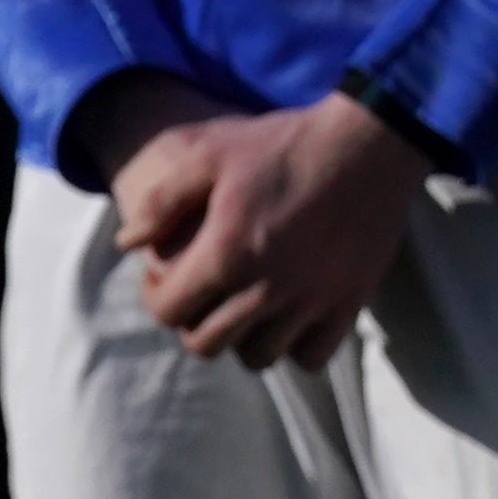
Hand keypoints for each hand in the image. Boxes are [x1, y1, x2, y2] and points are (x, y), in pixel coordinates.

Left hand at [115, 90, 427, 371]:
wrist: (369, 142)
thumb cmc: (284, 145)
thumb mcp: (210, 154)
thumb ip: (161, 201)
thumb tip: (128, 245)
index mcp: (225, 254)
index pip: (167, 312)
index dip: (155, 295)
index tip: (165, 273)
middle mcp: (266, 288)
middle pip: (206, 345)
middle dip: (193, 322)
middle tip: (205, 291)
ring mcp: (311, 300)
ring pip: (258, 356)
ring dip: (243, 337)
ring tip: (246, 306)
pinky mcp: (348, 302)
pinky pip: (311, 356)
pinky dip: (296, 346)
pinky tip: (292, 317)